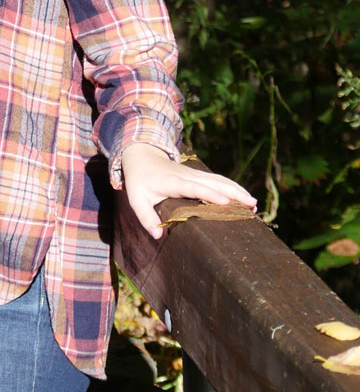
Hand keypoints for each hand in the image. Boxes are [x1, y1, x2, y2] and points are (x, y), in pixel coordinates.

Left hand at [121, 143, 256, 239]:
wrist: (142, 155)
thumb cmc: (140, 180)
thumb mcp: (137, 199)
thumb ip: (146, 217)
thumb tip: (158, 236)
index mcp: (174, 182)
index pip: (194, 187)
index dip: (209, 194)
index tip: (225, 202)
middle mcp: (188, 176)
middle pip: (214, 182)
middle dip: (233, 193)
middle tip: (251, 205)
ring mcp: (195, 174)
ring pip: (220, 180)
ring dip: (237, 190)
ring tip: (254, 204)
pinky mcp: (198, 175)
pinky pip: (218, 180)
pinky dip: (233, 187)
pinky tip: (245, 197)